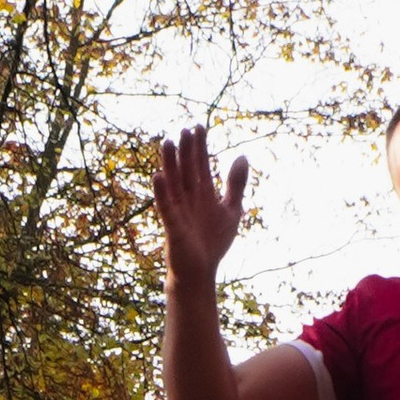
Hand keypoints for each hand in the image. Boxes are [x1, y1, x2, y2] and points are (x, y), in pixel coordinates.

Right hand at [153, 121, 247, 285]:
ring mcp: (179, 211)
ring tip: (167, 142)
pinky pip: (166, 206)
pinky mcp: (173, 226)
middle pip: (186, 169)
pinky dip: (161, 192)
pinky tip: (158, 176)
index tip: (199, 127)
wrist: (201, 272)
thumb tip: (242, 156)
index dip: (200, 147)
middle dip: (186, 150)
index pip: (200, 164)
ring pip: (173, 182)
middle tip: (184, 129)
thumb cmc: (213, 242)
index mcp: (203, 193)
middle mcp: (189, 198)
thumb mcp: (231, 210)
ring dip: (170, 163)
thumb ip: (236, 185)